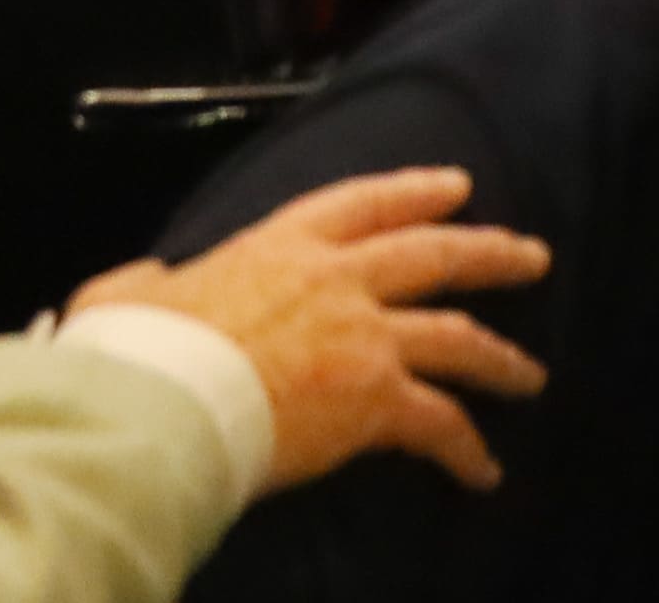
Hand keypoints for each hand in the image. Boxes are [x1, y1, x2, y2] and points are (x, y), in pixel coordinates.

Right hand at [76, 168, 550, 494]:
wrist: (162, 400)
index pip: (365, 203)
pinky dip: (467, 449)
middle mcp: (339, 280)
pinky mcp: (377, 397)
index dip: (415, 192)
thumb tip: (140, 285)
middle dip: (490, 254)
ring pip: (458, 336)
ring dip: (501, 358)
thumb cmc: (137, 352)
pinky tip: (485, 471)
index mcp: (283, 247)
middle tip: (531, 257)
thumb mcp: (127, 296)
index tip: (456, 187)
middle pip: (436, 255)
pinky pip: (440, 423)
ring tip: (531, 376)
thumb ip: (144, 285)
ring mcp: (367, 335)